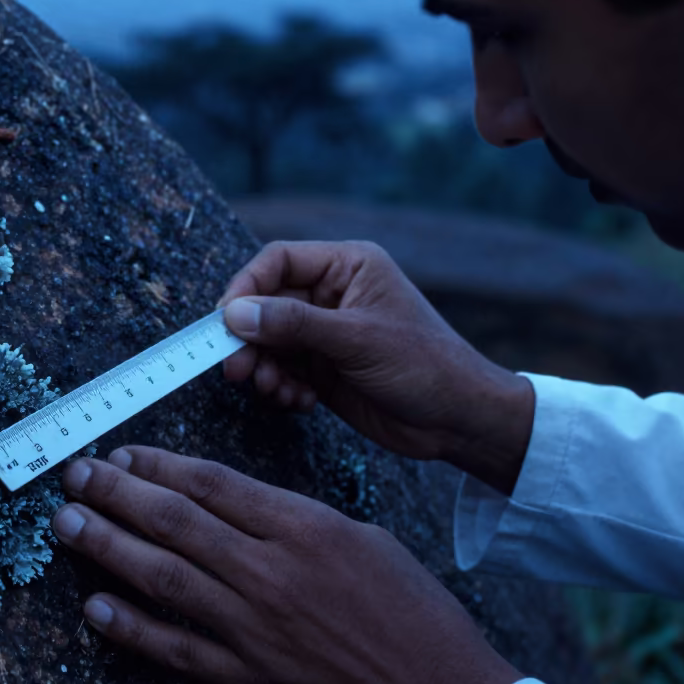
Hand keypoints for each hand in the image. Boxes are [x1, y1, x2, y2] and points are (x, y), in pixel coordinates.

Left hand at [53, 447, 521, 683]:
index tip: (123, 454)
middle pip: (176, 521)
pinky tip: (94, 606)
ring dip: (106, 546)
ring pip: (163, 576)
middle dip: (116, 493)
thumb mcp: (367, 542)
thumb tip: (235, 505)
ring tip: (67, 523)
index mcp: (307, 528)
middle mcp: (273, 572)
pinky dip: (129, 628)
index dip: (158, 465)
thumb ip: (297, 521)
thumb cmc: (417, 619)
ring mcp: (256, 630)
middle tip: (75, 476)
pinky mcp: (248, 682)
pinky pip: (174, 649)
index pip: (212, 483)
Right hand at [219, 241, 532, 495]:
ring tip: (274, 390)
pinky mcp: (324, 368)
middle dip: (249, 339)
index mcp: (348, 266)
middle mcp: (333, 294)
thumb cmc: (424, 366)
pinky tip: (299, 402)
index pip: (279, 262)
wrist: (459, 421)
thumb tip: (234, 314)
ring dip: (264, 367)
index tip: (224, 321)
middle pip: (266, 305)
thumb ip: (294, 324)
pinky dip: (281, 387)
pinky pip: (283, 370)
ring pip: (269, 342)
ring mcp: (327, 333)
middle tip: (237, 370)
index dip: (246, 288)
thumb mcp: (357, 340)